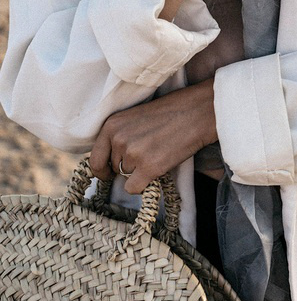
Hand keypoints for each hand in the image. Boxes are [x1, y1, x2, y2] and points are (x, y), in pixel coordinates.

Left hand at [89, 79, 216, 194]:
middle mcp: (118, 139)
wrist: (197, 112)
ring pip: (126, 178)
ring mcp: (133, 154)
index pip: (95, 159)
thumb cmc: (170, 112)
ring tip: (158, 154)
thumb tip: (110, 162)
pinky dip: (143, 185)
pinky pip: (134, 188)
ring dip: (140, 173)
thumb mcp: (135, 117)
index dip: (102, 170)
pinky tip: (156, 171)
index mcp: (111, 125)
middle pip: (114, 169)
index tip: (109, 173)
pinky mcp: (149, 167)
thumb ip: (119, 135)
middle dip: (128, 167)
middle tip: (148, 155)